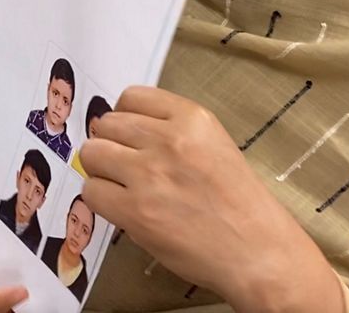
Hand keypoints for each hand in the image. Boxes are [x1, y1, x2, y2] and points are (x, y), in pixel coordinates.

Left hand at [80, 86, 341, 312]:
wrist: (257, 251)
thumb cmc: (238, 201)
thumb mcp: (213, 144)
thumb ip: (171, 130)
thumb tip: (118, 128)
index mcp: (192, 118)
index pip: (131, 97)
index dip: (125, 118)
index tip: (132, 136)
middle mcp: (168, 139)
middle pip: (106, 124)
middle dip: (110, 143)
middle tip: (124, 165)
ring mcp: (149, 175)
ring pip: (91, 154)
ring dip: (100, 170)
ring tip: (121, 186)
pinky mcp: (135, 211)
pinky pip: (91, 191)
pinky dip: (100, 199)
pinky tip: (121, 208)